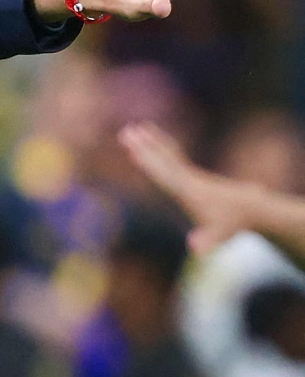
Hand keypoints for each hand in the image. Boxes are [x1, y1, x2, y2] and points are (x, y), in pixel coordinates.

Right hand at [119, 121, 252, 252]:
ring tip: (135, 127)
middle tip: (126, 132)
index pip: (165, 175)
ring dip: (151, 140)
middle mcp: (188, 178)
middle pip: (163, 159)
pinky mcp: (191, 175)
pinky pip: (172, 157)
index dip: (149, 164)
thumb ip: (206, 242)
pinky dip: (161, 146)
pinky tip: (153, 138)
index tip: (134, 152)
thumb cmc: (230, 224)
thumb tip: (194, 249)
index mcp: (189, 191)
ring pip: (168, 153)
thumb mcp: (219, 236)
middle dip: (144, 146)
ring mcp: (190, 174)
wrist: (251, 208)